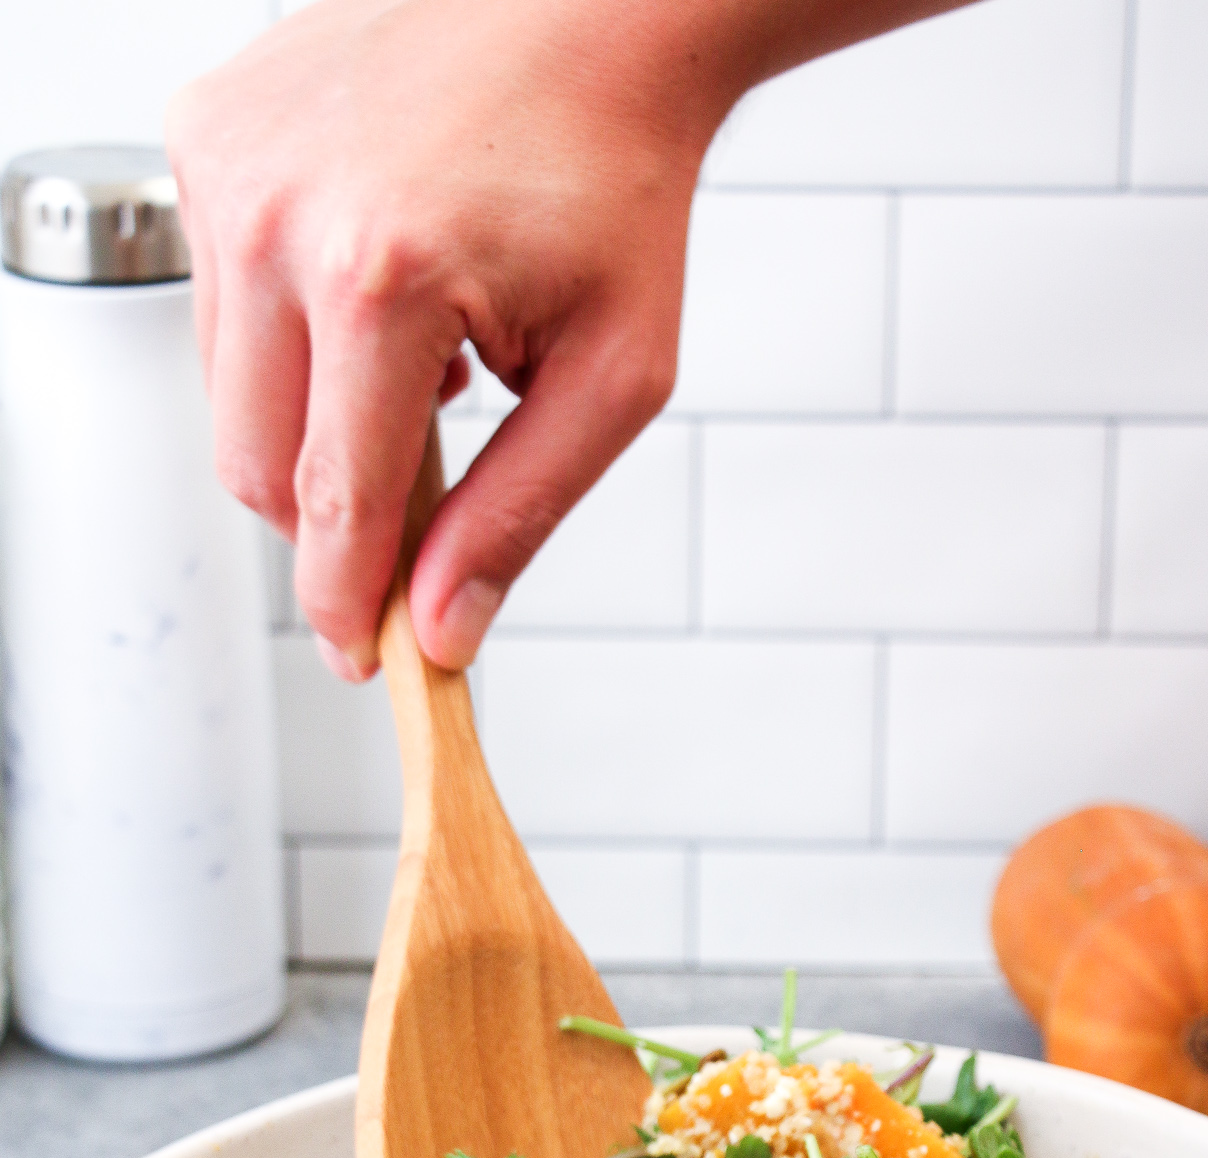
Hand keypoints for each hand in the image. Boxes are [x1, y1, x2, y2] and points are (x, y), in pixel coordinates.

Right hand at [167, 0, 951, 677]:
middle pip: (258, 468)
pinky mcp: (206, 135)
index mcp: (379, 278)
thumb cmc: (613, 177)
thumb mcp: (612, 376)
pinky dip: (291, 330)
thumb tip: (443, 628)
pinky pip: (221, 302)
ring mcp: (228, 166)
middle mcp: (277, 215)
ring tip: (420, 357)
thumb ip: (519, 514)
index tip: (365, 654)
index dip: (348, 602)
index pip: (335, 504)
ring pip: (230, 395)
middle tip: (425, 489)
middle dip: (336, 515)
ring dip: (316, 418)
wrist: (590, 15)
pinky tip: (372, 284)